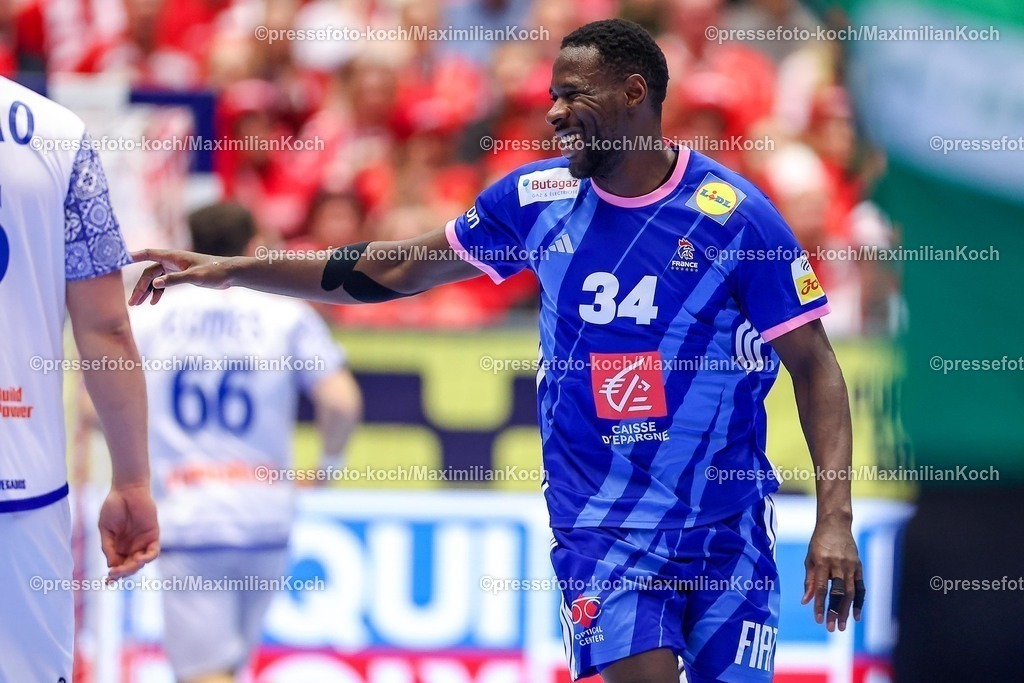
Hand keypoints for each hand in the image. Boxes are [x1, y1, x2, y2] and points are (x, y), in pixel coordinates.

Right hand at [98, 483, 159, 580]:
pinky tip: (140, 559)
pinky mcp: (153, 535)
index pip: (118, 566)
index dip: (114, 576)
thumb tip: (111, 565)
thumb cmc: (113, 507)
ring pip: (141, 562)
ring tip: (125, 567)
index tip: (107, 582)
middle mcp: (131, 547)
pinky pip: (154, 551)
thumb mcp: (105, 529)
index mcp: (118, 547)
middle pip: (129, 567)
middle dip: (122, 573)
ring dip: (133, 567)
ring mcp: (142, 542)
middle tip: (114, 574)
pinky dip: (148, 557)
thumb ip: (108, 547)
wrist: (126, 490)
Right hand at [129, 249, 233, 305]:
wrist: (229, 274)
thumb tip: (154, 284)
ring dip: (147, 291)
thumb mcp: (194, 277)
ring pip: (155, 280)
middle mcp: (172, 261)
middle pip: (149, 273)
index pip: (148, 254)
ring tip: (138, 304)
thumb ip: (174, 280)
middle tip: (132, 303)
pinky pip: (164, 284)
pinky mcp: (181, 276)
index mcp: (173, 257)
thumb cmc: (214, 271)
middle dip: (139, 287)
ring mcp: (175, 269)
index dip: (133, 256)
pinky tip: (154, 302)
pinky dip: (158, 292)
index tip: (119, 260)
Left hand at [801, 517, 863, 631]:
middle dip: (835, 611)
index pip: (820, 587)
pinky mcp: (858, 566)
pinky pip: (860, 587)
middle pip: (837, 592)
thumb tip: (806, 601)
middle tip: (832, 628)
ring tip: (843, 626)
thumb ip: (809, 580)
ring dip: (847, 611)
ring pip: (850, 592)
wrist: (835, 524)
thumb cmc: (818, 542)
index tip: (817, 619)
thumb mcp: (809, 558)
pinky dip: (859, 602)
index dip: (819, 604)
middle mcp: (837, 564)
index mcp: (822, 561)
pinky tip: (857, 615)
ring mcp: (850, 565)